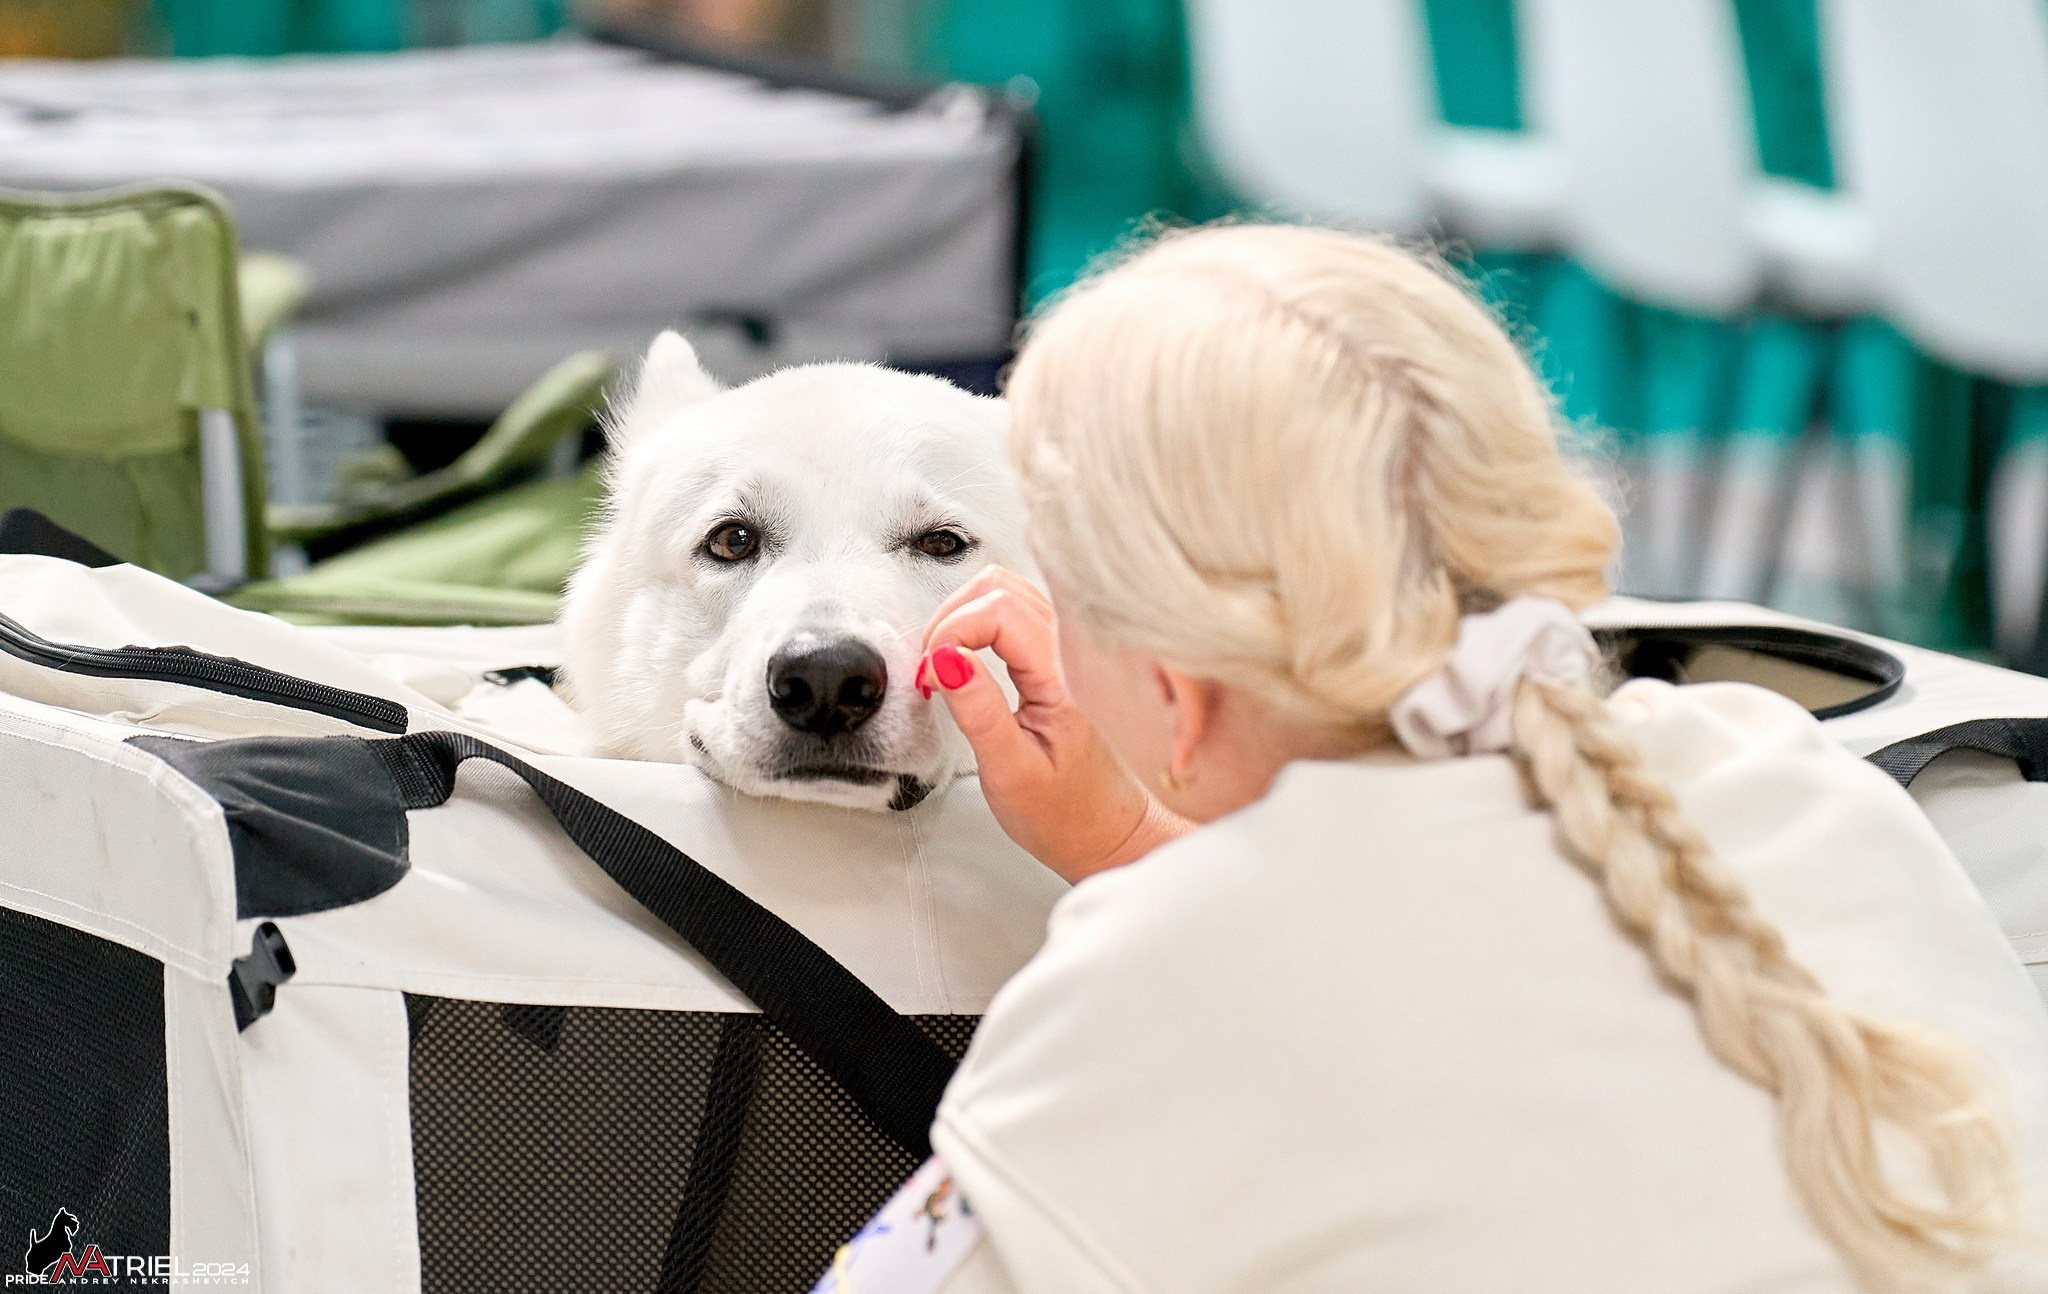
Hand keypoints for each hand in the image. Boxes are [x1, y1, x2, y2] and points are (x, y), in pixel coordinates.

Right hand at [919, 566, 1188, 883]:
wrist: (1108, 833)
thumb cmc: (1066, 814)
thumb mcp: (1011, 772)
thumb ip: (978, 712)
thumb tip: (944, 659)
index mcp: (1064, 677)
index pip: (1000, 611)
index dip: (951, 632)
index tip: (930, 677)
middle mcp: (1070, 651)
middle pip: (998, 587)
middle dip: (950, 619)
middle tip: (932, 673)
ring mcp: (1066, 647)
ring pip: (1005, 591)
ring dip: (961, 618)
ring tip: (944, 669)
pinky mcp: (1057, 655)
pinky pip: (1013, 611)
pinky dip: (977, 623)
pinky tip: (965, 662)